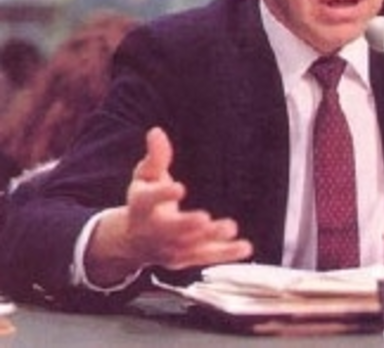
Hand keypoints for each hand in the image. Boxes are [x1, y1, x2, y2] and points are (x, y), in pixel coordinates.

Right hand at [85, 127, 252, 285]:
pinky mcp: (186, 258)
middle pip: (170, 230)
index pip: (149, 200)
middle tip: (204, 219)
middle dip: (187, 225)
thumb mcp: (145, 177)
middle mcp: (154, 231)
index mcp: (140, 207)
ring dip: (211, 238)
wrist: (132, 242)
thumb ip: (155, 157)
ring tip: (230, 228)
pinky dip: (227, 254)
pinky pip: (207, 257)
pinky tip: (245, 247)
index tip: (180, 187)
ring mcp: (170, 248)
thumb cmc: (143, 202)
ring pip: (191, 246)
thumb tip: (157, 131)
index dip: (163, 194)